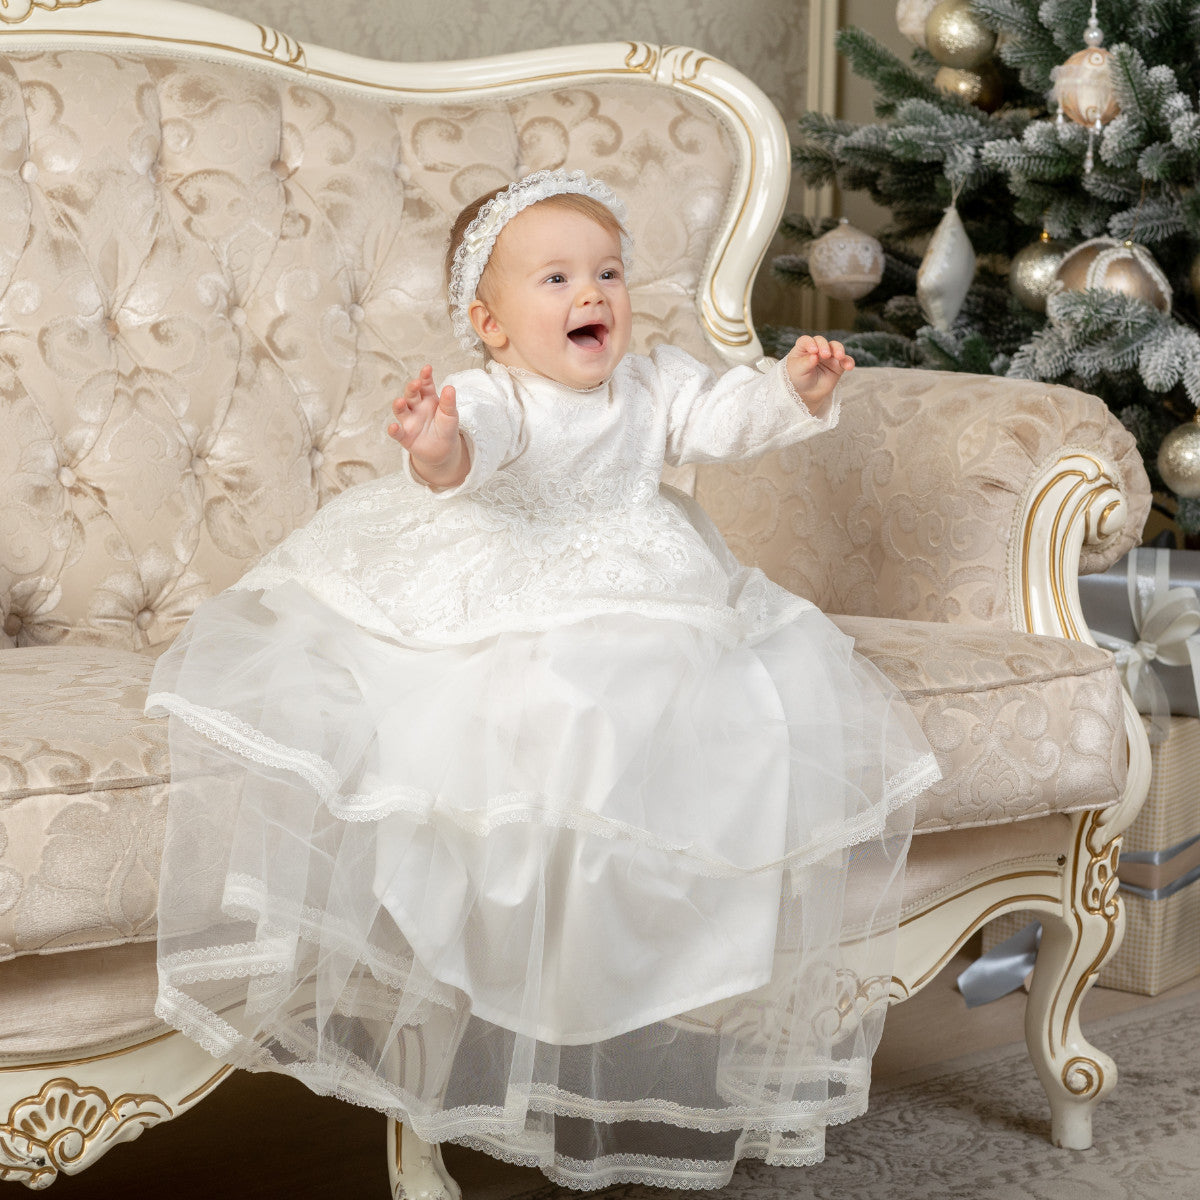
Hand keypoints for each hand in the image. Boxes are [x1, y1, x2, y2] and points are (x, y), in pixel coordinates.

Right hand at [388, 365, 468, 487]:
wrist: (444, 451)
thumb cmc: (446, 428)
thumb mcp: (451, 415)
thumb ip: (449, 403)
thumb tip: (450, 387)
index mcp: (428, 399)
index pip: (425, 385)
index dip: (425, 377)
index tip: (427, 368)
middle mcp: (416, 407)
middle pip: (411, 395)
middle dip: (412, 388)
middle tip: (416, 383)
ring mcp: (409, 421)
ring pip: (401, 410)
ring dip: (399, 405)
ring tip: (400, 402)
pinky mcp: (405, 436)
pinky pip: (397, 432)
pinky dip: (394, 430)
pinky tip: (393, 427)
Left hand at [785, 335, 853, 415]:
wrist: (807, 394)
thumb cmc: (798, 379)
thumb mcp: (798, 371)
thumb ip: (806, 363)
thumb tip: (815, 355)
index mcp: (802, 348)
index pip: (806, 340)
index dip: (810, 343)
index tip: (813, 351)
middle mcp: (816, 348)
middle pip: (822, 342)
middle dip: (825, 346)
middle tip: (826, 355)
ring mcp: (828, 356)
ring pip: (835, 347)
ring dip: (839, 350)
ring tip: (840, 357)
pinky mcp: (838, 365)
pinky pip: (845, 360)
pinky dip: (848, 362)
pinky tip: (849, 366)